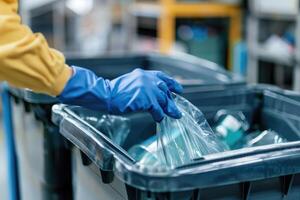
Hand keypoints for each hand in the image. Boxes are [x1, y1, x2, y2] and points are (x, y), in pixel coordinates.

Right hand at [58, 66, 182, 121]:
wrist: (106, 94)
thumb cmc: (114, 91)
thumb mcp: (131, 83)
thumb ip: (143, 87)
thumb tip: (153, 97)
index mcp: (143, 74)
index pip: (162, 77)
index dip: (172, 83)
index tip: (178, 89)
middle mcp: (147, 79)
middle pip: (164, 90)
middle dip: (171, 101)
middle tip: (176, 110)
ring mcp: (147, 89)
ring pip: (163, 100)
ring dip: (168, 109)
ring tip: (172, 116)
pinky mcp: (146, 99)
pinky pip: (157, 109)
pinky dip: (159, 115)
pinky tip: (159, 119)